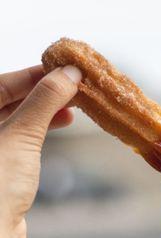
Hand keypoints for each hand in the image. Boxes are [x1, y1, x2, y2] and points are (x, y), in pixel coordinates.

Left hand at [0, 65, 81, 237]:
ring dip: (46, 110)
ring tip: (72, 106)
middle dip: (43, 92)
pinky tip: (61, 123)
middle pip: (10, 99)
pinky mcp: (4, 166)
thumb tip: (68, 74)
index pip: (1, 84)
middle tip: (72, 87)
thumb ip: (44, 101)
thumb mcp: (21, 135)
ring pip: (19, 118)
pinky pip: (24, 136)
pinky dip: (43, 128)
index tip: (62, 69)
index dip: (34, 74)